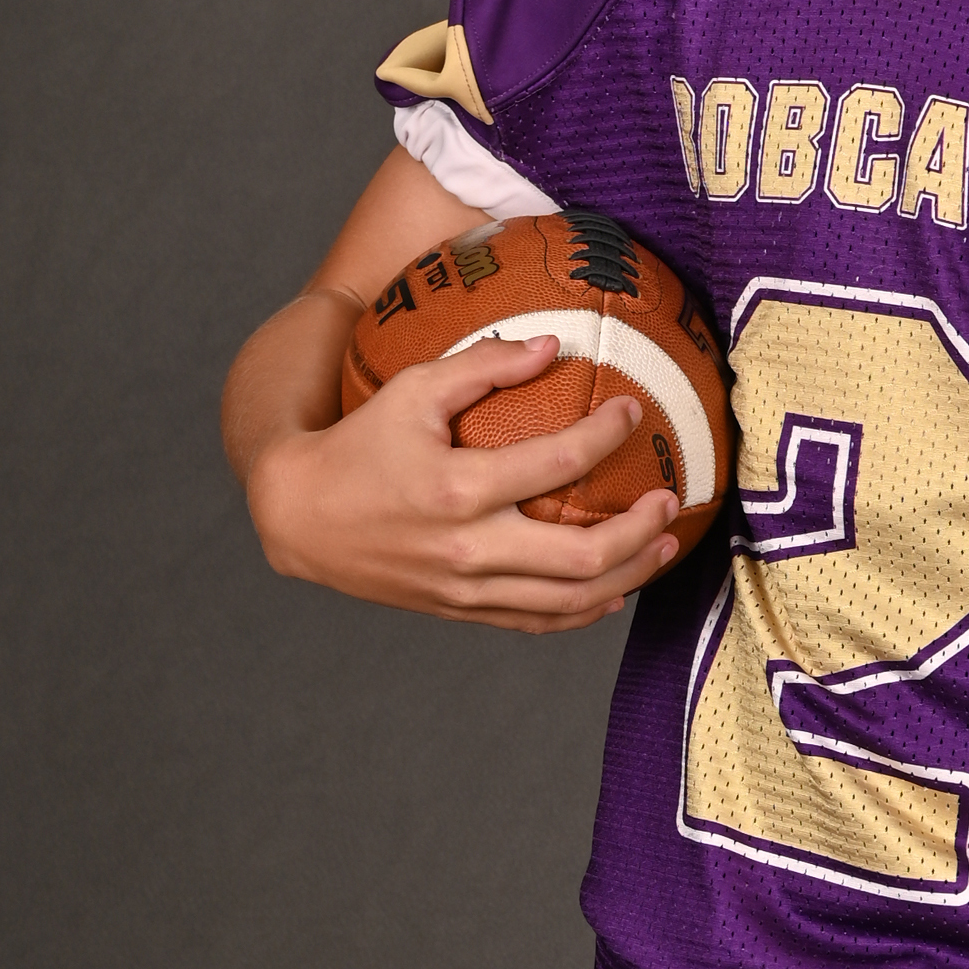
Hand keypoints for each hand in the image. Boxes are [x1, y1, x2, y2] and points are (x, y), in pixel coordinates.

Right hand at [244, 334, 681, 633]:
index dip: (607, 435)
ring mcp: (467, 589)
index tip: (632, 412)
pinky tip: (615, 589)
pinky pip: (539, 622)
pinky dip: (585, 610)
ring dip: (629, 574)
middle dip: (640, 528)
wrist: (299, 517)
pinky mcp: (462, 611)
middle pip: (582, 554)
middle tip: (669, 498)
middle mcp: (469, 548)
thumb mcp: (412, 390)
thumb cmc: (359, 443)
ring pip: (571, 600)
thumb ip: (484, 365)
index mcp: (459, 489)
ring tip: (662, 546)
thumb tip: (554, 345)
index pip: (558, 462)